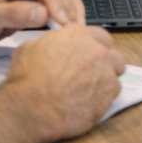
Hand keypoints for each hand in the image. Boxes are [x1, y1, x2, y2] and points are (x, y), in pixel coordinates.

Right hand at [6, 26, 125, 142]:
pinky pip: (113, 94)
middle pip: (113, 55)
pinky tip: (88, 104)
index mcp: (79, 35)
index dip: (95, 47)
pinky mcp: (109, 95)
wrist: (31, 107)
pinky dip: (103, 99)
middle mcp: (97, 51)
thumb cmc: (26, 77)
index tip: (90, 56)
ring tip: (88, 93)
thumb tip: (54, 45)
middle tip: (90, 75)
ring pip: (115, 75)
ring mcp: (106, 73)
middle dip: (105, 64)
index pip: (100, 36)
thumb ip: (51, 42)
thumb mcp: (31, 47)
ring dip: (105, 82)